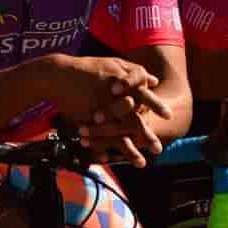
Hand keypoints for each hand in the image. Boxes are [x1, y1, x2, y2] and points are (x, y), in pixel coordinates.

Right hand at [51, 55, 172, 166]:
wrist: (57, 74)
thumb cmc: (87, 69)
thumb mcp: (113, 64)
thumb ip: (134, 73)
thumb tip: (154, 80)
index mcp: (121, 80)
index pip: (143, 94)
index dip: (156, 105)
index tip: (169, 116)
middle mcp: (112, 95)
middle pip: (133, 117)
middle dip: (146, 134)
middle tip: (158, 148)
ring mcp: (99, 107)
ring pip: (117, 131)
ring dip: (129, 149)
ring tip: (142, 163)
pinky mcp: (86, 117)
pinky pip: (99, 136)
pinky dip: (104, 147)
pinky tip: (111, 159)